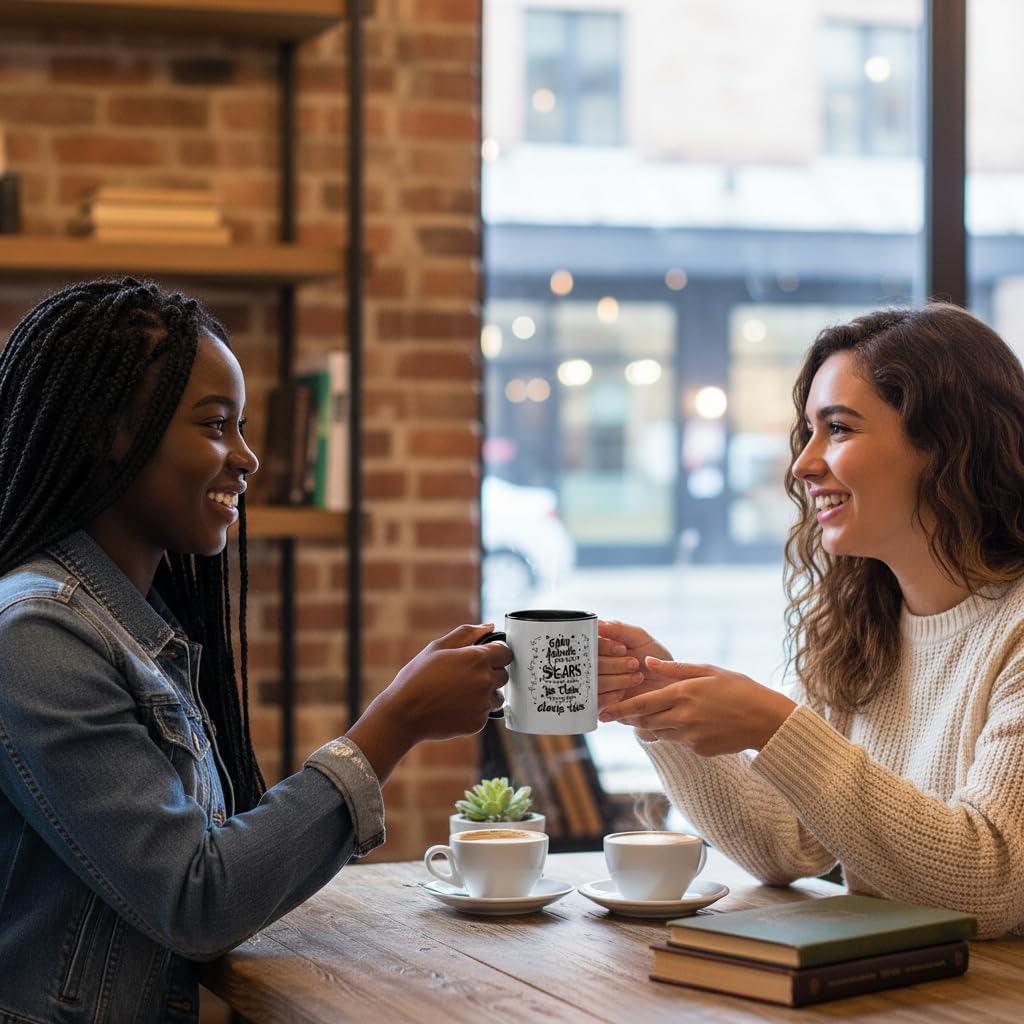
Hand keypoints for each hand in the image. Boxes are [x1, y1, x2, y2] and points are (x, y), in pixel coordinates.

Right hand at [347, 624, 511, 781]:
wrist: (404, 713)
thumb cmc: (418, 677)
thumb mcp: (437, 647)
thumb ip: (467, 634)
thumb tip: (488, 627)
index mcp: (477, 658)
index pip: (506, 652)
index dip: (496, 653)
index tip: (485, 657)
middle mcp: (485, 681)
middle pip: (503, 674)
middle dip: (489, 673)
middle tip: (465, 676)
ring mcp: (483, 704)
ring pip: (496, 696)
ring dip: (485, 693)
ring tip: (459, 693)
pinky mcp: (478, 722)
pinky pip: (485, 713)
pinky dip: (474, 710)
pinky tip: (454, 707)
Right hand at [597, 619, 671, 709]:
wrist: (671, 689)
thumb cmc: (656, 661)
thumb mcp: (641, 639)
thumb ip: (619, 629)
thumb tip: (598, 623)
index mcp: (600, 647)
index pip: (588, 643)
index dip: (603, 646)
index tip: (622, 649)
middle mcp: (594, 665)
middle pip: (587, 663)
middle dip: (612, 664)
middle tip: (633, 664)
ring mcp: (596, 686)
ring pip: (592, 681)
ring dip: (615, 679)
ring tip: (636, 678)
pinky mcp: (600, 706)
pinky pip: (595, 701)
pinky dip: (610, 696)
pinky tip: (623, 694)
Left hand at [598, 657, 795, 754]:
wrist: (767, 720)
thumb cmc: (739, 689)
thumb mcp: (708, 670)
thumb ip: (675, 669)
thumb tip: (647, 663)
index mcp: (684, 694)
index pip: (642, 704)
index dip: (620, 709)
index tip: (603, 711)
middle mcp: (684, 718)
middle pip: (645, 722)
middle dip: (630, 718)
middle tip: (616, 714)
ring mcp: (691, 737)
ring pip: (659, 733)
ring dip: (652, 724)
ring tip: (651, 714)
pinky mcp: (699, 750)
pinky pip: (678, 741)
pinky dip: (675, 732)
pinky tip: (688, 721)